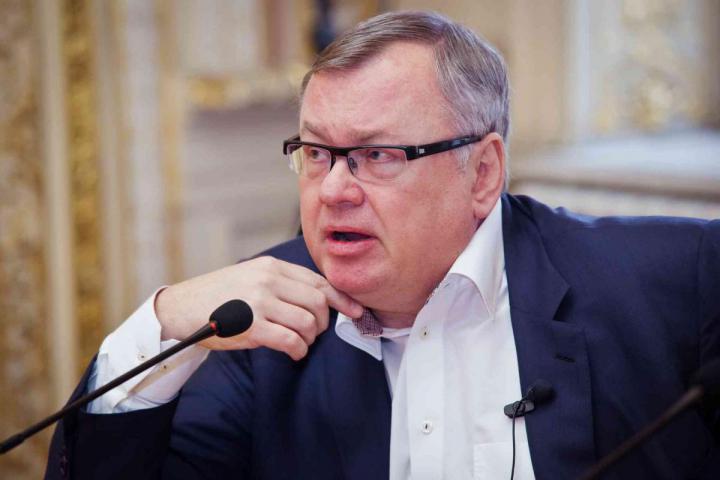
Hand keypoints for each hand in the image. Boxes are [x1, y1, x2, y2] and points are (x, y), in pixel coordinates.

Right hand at [155, 256, 362, 359]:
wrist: (181, 308)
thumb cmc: (220, 297)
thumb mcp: (252, 277)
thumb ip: (282, 284)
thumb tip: (319, 301)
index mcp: (272, 267)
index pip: (318, 281)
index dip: (342, 298)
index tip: (356, 311)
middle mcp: (268, 280)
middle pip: (318, 302)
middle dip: (324, 322)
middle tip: (315, 333)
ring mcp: (259, 302)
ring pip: (308, 322)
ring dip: (310, 338)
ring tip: (300, 343)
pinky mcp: (251, 325)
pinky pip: (291, 340)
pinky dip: (298, 349)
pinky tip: (294, 352)